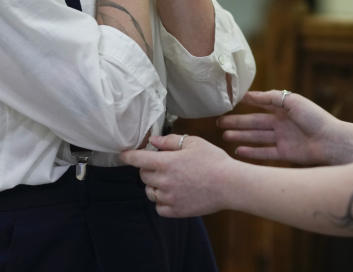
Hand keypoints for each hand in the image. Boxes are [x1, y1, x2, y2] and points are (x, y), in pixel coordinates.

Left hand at [120, 134, 234, 217]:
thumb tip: (154, 141)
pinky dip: (162, 201)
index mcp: (166, 163)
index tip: (123, 155)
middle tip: (162, 165)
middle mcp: (163, 181)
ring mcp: (169, 198)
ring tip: (169, 180)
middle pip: (143, 176)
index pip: (138, 159)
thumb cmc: (214, 160)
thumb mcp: (194, 143)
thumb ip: (171, 141)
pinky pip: (159, 207)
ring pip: (150, 192)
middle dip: (148, 169)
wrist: (230, 185)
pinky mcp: (176, 211)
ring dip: (154, 186)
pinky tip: (173, 194)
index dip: (128, 156)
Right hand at [218, 90, 338, 165]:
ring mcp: (283, 139)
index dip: (246, 104)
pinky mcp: (285, 154)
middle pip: (254, 122)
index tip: (229, 102)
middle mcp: (281, 123)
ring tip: (224, 136)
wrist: (331, 142)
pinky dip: (251, 152)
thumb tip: (250, 94)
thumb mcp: (292, 101)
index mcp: (284, 108)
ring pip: (256, 137)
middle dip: (237, 122)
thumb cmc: (315, 118)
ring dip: (241, 137)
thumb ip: (271, 97)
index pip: (261, 104)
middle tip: (219, 123)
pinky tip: (238, 151)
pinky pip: (264, 153)